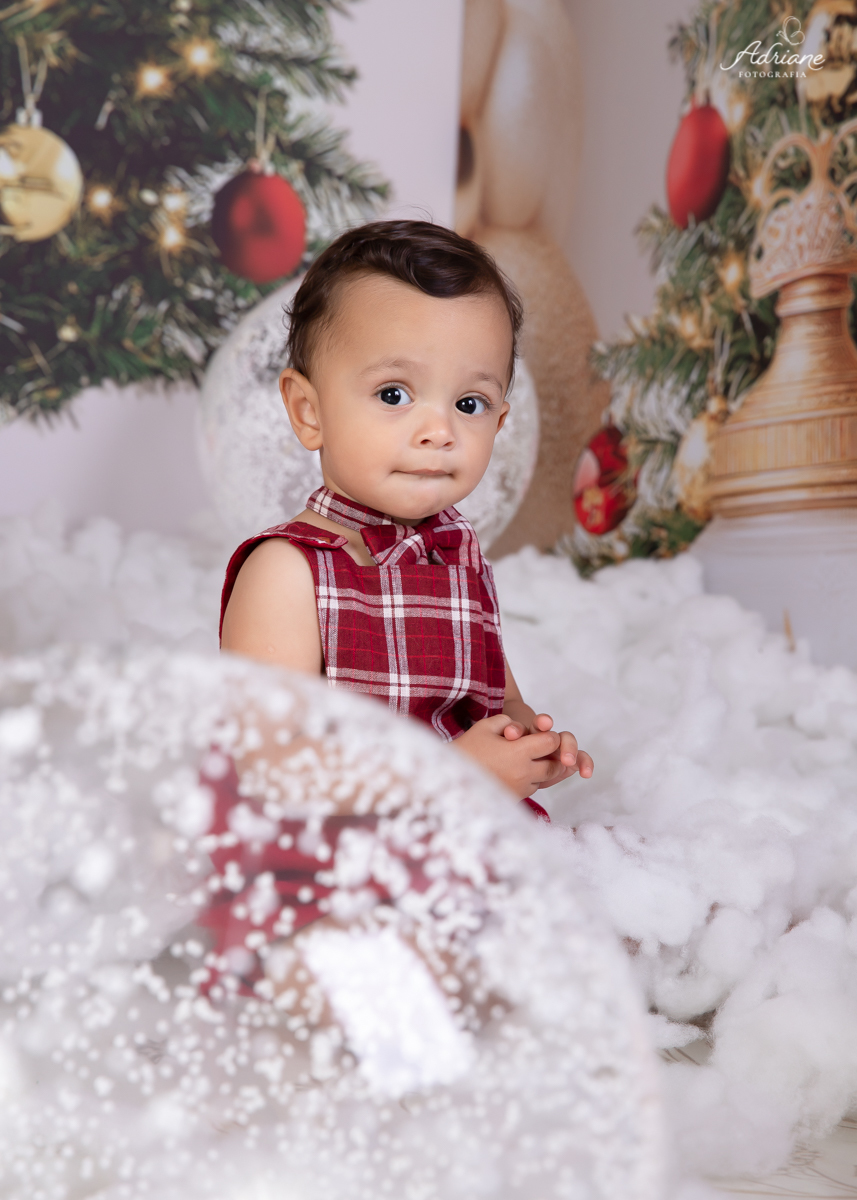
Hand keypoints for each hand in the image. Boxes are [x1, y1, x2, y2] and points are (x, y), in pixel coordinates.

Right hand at [454, 714, 580, 799]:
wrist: (447, 780)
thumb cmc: (466, 750)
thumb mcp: (484, 727)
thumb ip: (506, 721)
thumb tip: (520, 727)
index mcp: (519, 752)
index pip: (551, 743)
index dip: (549, 737)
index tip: (541, 735)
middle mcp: (524, 773)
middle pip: (554, 766)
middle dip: (551, 757)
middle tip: (541, 750)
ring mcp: (519, 789)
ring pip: (542, 780)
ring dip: (539, 771)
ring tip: (524, 762)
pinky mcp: (513, 800)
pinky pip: (529, 790)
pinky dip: (527, 782)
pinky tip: (513, 774)